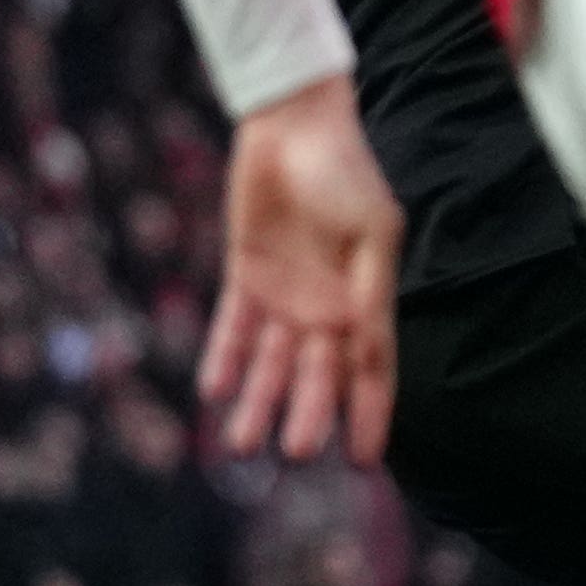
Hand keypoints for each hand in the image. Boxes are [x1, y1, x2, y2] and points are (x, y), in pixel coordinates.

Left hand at [205, 75, 401, 462]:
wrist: (295, 124)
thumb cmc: (347, 173)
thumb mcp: (371, 235)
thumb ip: (369, 296)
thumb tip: (370, 353)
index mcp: (367, 298)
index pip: (373, 370)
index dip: (371, 414)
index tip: (366, 460)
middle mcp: (328, 305)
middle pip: (318, 375)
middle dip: (308, 414)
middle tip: (296, 454)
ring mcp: (286, 293)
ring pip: (272, 362)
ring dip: (258, 402)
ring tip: (239, 445)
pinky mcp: (246, 275)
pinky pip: (233, 327)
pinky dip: (225, 357)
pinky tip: (213, 390)